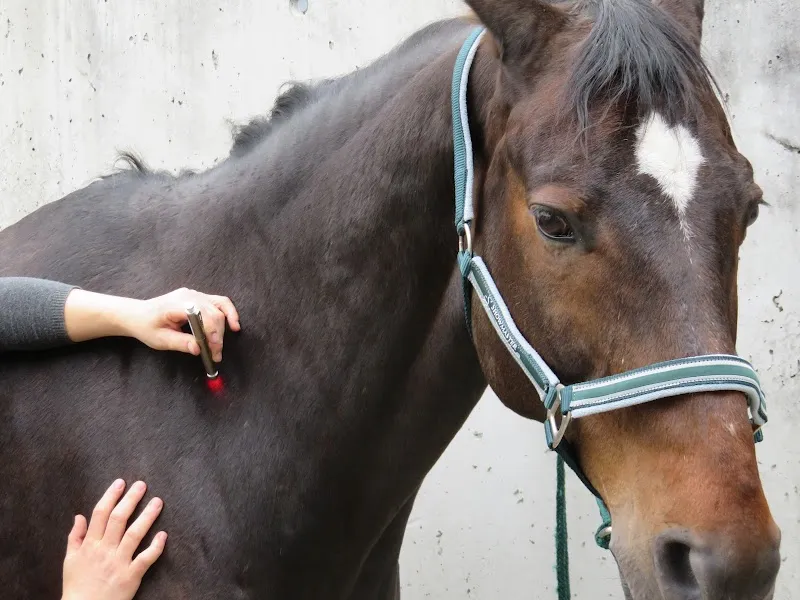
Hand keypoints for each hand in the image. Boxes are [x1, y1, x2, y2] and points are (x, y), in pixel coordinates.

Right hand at [62, 479, 166, 599]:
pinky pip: (145, 559)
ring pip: (135, 534)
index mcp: (89, 545)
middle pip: (119, 519)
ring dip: (147, 516)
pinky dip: (156, 547)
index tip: (120, 483)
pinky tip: (164, 535)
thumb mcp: (70, 560)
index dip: (111, 496)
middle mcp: (104, 550)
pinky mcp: (131, 576)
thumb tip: (79, 516)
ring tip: (158, 502)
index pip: (100, 514)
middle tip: (142, 485)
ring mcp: (119, 562)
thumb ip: (75, 537)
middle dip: (131, 500)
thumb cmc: (76, 585)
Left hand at [65, 287, 240, 361]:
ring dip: (227, 323)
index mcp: (177, 305)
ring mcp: (194, 294)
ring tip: (228, 337)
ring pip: (220, 305)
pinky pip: (218, 301)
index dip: (212, 334)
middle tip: (216, 354)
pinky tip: (232, 323)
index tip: (213, 351)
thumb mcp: (161, 340)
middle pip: (214, 313)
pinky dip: (227, 312)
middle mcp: (188, 296)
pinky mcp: (198, 297)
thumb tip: (198, 349)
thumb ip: (181, 343)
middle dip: (219, 335)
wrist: (137, 314)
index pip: (204, 317)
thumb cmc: (146, 326)